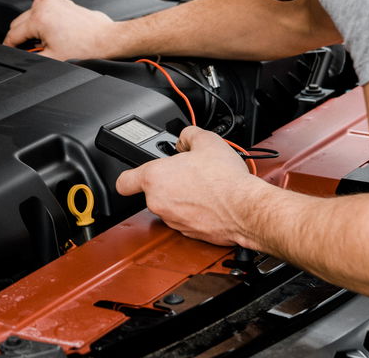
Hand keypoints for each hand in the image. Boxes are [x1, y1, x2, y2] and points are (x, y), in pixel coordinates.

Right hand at [2, 0, 118, 59]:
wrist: (106, 40)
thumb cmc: (85, 48)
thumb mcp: (52, 58)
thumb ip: (30, 57)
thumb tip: (20, 56)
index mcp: (38, 19)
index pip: (13, 34)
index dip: (9, 47)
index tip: (10, 52)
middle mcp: (44, 6)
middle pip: (18, 23)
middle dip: (20, 38)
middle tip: (28, 51)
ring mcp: (55, 1)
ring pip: (29, 12)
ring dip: (29, 25)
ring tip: (39, 39)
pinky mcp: (64, 1)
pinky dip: (40, 5)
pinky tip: (43, 15)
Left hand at [115, 127, 265, 244]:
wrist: (245, 209)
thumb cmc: (225, 180)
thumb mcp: (207, 140)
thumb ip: (188, 134)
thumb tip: (185, 138)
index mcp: (154, 178)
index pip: (123, 182)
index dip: (128, 176)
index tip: (134, 174)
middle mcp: (158, 202)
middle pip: (152, 191)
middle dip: (168, 181)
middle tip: (188, 171)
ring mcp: (172, 220)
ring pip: (169, 206)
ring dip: (181, 197)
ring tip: (203, 186)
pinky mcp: (187, 233)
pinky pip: (184, 219)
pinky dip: (193, 211)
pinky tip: (210, 201)